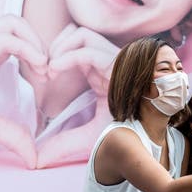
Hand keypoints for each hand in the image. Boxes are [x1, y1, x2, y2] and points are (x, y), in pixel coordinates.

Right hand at [0, 15, 47, 167]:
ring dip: (36, 41)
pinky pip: (6, 38)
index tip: (46, 79)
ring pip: (12, 22)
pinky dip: (28, 48)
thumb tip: (34, 155)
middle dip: (40, 41)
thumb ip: (13, 134)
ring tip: (44, 68)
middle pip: (16, 23)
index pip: (15, 38)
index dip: (36, 53)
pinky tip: (38, 67)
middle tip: (49, 70)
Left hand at [36, 24, 118, 167]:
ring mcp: (113, 58)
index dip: (54, 53)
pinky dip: (68, 56)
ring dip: (61, 47)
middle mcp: (106, 59)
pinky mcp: (118, 63)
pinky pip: (89, 50)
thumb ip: (65, 143)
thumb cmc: (129, 128)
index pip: (74, 43)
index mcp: (100, 69)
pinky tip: (55, 70)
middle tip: (42, 69)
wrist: (154, 130)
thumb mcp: (91, 134)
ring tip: (50, 69)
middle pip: (76, 32)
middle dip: (55, 45)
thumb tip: (37, 159)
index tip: (40, 74)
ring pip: (81, 33)